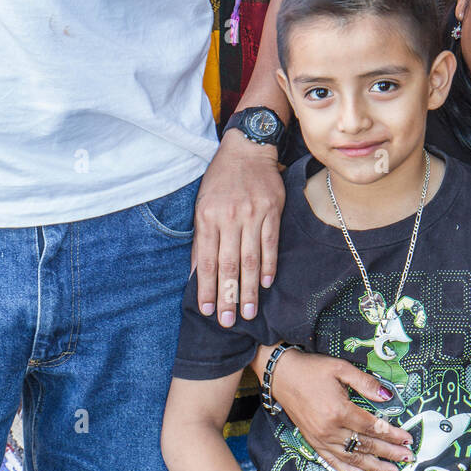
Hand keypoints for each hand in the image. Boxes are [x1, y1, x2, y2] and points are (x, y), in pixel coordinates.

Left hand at [192, 131, 284, 324]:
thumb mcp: (201, 204)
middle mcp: (230, 217)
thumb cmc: (220, 179)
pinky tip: (266, 283)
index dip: (206, 288)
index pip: (207, 260)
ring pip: (250, 259)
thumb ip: (201, 238)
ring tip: (248, 312)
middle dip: (227, 297)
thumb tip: (198, 272)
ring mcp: (253, 214)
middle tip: (227, 321)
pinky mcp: (272, 211)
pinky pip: (270, 243)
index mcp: (208, 217)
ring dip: (248, 289)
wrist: (248, 149)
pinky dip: (268, 266)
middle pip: (229, 265)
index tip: (206, 311)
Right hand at [271, 349, 415, 470]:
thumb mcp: (341, 368)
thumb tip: (387, 396)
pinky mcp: (313, 442)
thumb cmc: (312, 369)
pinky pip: (332, 462)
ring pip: (352, 458)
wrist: (282, 375)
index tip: (408, 439)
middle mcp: (331, 430)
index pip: (373, 427)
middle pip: (366, 445)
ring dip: (374, 467)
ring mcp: (321, 439)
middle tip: (407, 458)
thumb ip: (365, 383)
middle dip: (389, 453)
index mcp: (340, 410)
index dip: (392, 434)